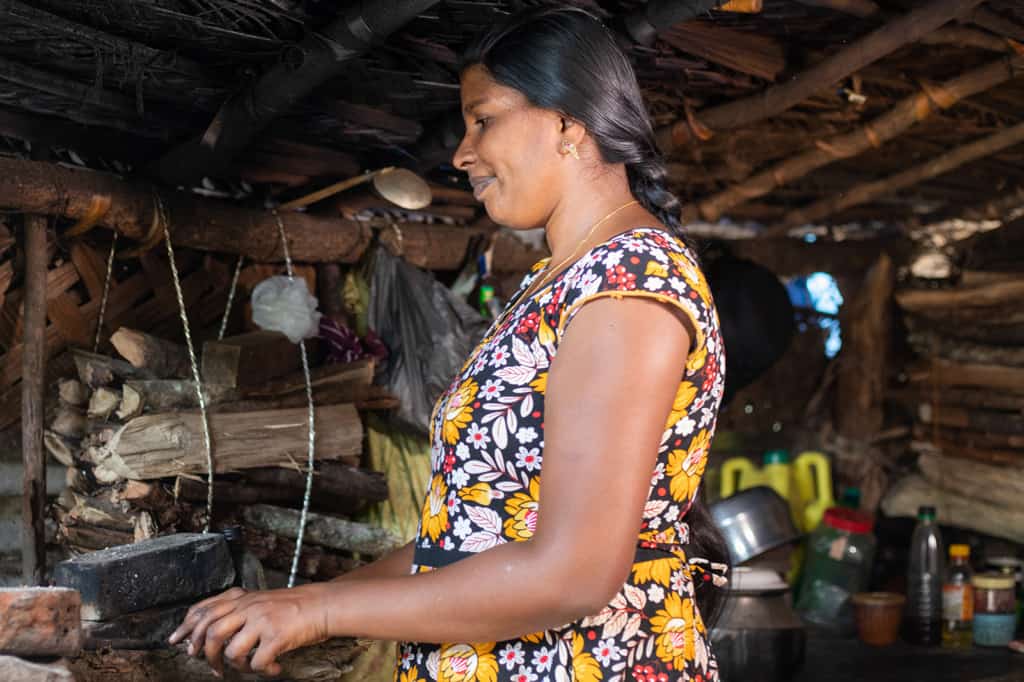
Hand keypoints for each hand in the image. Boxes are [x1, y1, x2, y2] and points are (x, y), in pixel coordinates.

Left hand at [168, 585, 330, 676]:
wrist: (323, 604)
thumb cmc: (294, 606)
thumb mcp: (262, 600)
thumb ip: (239, 609)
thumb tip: (212, 632)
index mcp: (243, 597)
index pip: (205, 609)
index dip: (187, 626)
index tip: (177, 640)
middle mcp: (249, 606)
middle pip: (212, 630)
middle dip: (205, 653)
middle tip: (211, 666)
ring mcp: (263, 621)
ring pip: (232, 650)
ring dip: (235, 666)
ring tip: (245, 669)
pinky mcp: (277, 636)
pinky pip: (258, 662)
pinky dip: (263, 671)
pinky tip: (273, 669)